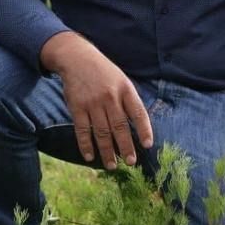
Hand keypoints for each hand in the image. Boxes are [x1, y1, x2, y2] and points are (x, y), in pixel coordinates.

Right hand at [41, 32, 152, 169]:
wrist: (78, 59)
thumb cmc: (104, 73)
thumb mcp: (122, 80)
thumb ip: (129, 101)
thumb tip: (139, 126)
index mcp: (126, 90)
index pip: (138, 113)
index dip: (145, 129)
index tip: (148, 145)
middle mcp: (110, 97)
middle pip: (120, 127)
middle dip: (126, 146)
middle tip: (131, 162)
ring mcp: (93, 103)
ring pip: (101, 132)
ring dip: (107, 151)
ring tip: (112, 165)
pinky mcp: (76, 107)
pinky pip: (82, 130)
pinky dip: (86, 145)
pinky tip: (90, 157)